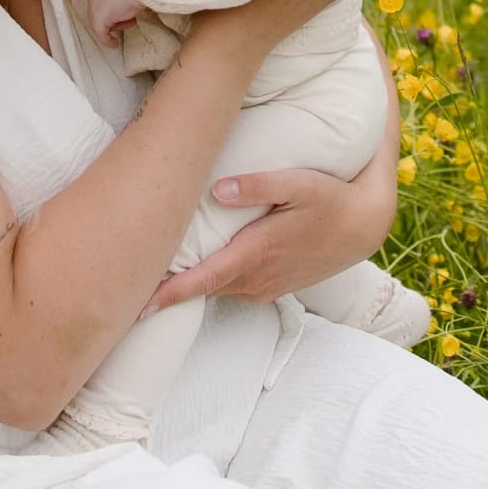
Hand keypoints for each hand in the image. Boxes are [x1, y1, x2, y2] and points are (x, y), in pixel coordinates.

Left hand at [91, 0, 141, 38]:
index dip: (115, 4)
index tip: (125, 10)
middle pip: (102, 7)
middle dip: (115, 15)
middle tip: (130, 19)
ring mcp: (95, 4)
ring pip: (101, 19)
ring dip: (117, 24)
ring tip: (131, 22)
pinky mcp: (98, 18)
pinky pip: (101, 32)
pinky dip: (107, 40)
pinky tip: (114, 44)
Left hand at [143, 28, 398, 307]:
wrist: (362, 227)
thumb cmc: (328, 199)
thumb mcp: (298, 183)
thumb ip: (257, 185)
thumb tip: (217, 188)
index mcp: (255, 255)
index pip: (202, 280)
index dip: (168, 294)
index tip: (137, 306)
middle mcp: (255, 279)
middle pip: (201, 289)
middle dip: (166, 291)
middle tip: (125, 286)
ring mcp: (263, 287)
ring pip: (215, 289)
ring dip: (188, 287)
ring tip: (151, 280)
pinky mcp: (270, 287)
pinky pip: (231, 288)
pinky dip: (210, 283)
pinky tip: (197, 271)